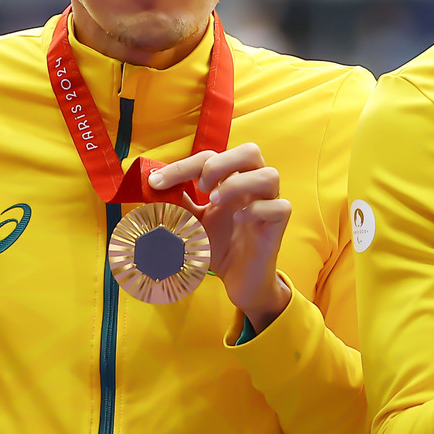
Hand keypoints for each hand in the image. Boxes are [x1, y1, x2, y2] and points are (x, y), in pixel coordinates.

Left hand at [151, 144, 293, 331]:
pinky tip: (238, 221)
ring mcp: (268, 204)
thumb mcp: (191, 222)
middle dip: (221, 163)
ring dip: (239, 183)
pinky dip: (257, 209)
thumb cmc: (219, 247)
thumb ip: (178, 203)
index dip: (181, 166)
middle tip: (202, 188)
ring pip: (270, 174)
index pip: (210, 157)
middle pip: (250, 152)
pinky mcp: (277, 226)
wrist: (238, 281)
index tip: (156, 183)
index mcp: (231, 181)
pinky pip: (279, 207)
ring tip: (216, 202)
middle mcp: (252, 188)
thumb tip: (154, 186)